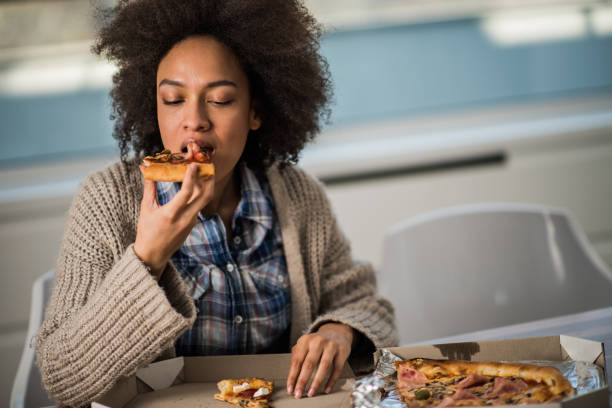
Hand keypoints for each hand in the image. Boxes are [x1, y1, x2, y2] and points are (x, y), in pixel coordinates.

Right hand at [133, 163, 213, 278]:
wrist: (153, 254)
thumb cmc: (147, 230)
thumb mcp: (146, 208)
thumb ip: (149, 186)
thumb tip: (145, 167)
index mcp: (171, 214)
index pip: (186, 192)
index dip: (191, 177)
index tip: (193, 164)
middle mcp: (185, 218)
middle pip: (206, 195)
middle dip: (209, 178)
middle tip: (206, 164)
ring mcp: (192, 221)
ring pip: (204, 199)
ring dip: (205, 184)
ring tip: (201, 170)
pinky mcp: (193, 223)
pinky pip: (199, 205)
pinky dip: (198, 193)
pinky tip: (194, 183)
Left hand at [286, 323, 353, 397]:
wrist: (336, 332)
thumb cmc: (317, 343)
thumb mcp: (305, 345)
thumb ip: (298, 357)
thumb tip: (292, 378)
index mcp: (305, 340)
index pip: (297, 360)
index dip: (293, 376)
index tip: (290, 388)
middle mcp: (317, 341)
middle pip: (309, 364)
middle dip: (302, 381)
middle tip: (299, 393)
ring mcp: (331, 345)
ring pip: (324, 366)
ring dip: (317, 382)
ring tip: (311, 392)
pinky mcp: (342, 351)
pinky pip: (337, 368)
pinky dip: (332, 380)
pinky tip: (326, 389)